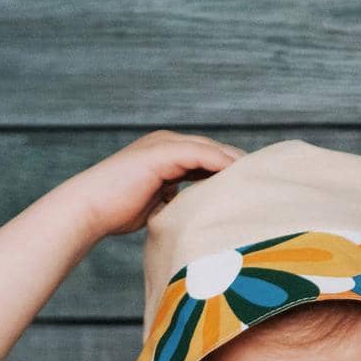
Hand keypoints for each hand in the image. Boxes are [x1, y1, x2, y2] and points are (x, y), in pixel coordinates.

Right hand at [66, 130, 245, 238]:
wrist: (90, 208)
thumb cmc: (118, 212)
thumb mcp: (157, 204)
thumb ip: (177, 201)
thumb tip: (198, 217)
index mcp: (169, 154)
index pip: (210, 159)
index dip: (234, 171)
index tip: (257, 187)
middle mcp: (168, 143)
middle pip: (215, 151)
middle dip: (241, 165)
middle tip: (269, 181)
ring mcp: (164, 145)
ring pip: (211, 150)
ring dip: (237, 163)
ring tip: (262, 180)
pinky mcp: (162, 153)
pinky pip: (200, 155)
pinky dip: (221, 164)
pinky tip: (239, 177)